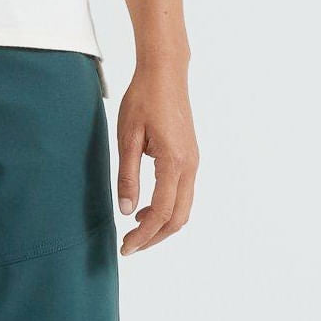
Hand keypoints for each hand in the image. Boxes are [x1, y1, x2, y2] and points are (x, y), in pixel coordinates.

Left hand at [114, 56, 197, 255]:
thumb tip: (126, 210)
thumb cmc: (143, 98)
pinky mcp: (190, 156)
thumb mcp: (127, 135)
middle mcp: (190, 166)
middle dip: (155, 237)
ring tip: (135, 229)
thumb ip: (128, 175)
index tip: (126, 247)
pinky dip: (167, 208)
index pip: (162, 212)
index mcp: (174, 162)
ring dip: (161, 224)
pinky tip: (146, 206)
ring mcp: (193, 161)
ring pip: (183, 207)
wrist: (165, 72)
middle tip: (130, 246)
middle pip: (178, 218)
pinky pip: (183, 193)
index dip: (144, 234)